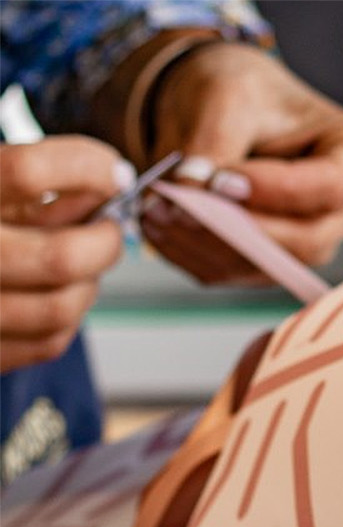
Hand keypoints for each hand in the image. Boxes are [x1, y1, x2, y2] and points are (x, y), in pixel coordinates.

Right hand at [0, 137, 129, 371]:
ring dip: (88, 282)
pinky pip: (50, 340)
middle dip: (104, 241)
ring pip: (63, 306)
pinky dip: (66, 317)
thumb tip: (109, 183)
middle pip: (61, 256)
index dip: (85, 167)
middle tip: (109, 229)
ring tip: (80, 264)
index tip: (113, 172)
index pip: (27, 171)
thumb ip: (37, 187)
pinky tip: (52, 294)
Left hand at [140, 43, 342, 283]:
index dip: (276, 191)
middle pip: (307, 239)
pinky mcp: (278, 263)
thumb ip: (212, 143)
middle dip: (237, 228)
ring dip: (207, 244)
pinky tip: (160, 224)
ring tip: (155, 208)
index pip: (331, 187)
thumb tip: (191, 193)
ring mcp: (319, 242)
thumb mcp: (225, 95)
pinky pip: (239, 274)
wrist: (228, 111)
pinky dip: (194, 254)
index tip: (220, 178)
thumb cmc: (243, 92)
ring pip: (271, 265)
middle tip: (176, 203)